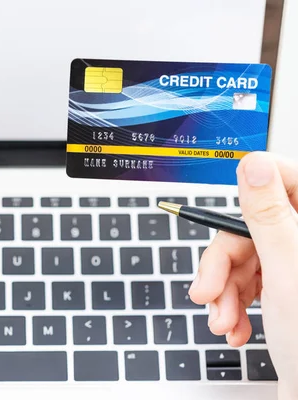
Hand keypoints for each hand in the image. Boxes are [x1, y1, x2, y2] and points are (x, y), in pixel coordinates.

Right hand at [189, 152, 297, 399]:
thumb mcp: (285, 273)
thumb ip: (268, 215)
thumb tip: (254, 165)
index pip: (288, 179)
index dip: (255, 191)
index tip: (233, 211)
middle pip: (254, 227)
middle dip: (224, 264)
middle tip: (207, 290)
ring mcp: (297, 269)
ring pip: (246, 257)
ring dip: (224, 291)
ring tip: (223, 320)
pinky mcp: (286, 291)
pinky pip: (249, 282)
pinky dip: (233, 303)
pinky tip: (234, 326)